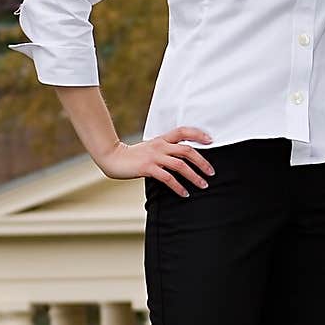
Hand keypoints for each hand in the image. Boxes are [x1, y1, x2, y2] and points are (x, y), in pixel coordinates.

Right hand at [97, 127, 215, 196]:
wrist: (113, 158)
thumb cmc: (133, 155)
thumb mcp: (151, 147)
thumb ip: (166, 149)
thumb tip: (183, 157)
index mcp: (162, 139)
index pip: (183, 131)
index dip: (198, 134)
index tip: (211, 140)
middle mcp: (160, 146)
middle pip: (187, 150)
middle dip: (202, 161)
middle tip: (211, 172)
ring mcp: (154, 157)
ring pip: (180, 165)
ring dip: (194, 176)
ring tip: (203, 185)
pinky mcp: (148, 168)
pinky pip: (168, 178)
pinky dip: (178, 186)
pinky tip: (184, 193)